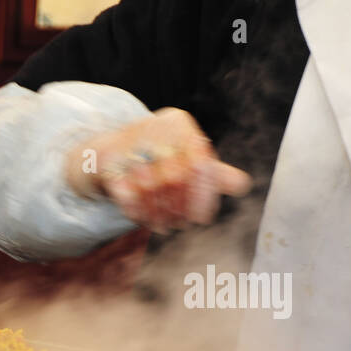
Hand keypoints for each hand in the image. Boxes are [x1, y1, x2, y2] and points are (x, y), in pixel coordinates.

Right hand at [65, 108, 251, 233]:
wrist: (110, 152)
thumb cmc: (156, 156)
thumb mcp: (185, 158)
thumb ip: (213, 173)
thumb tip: (243, 185)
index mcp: (178, 124)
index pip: (200, 162)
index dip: (203, 195)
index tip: (202, 219)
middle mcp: (153, 128)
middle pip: (175, 176)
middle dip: (180, 207)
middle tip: (182, 225)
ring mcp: (128, 144)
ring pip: (151, 188)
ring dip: (160, 213)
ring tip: (167, 227)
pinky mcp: (108, 162)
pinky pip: (127, 194)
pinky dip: (138, 212)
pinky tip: (147, 222)